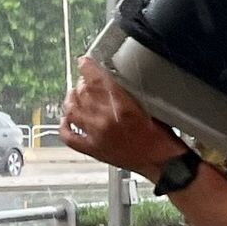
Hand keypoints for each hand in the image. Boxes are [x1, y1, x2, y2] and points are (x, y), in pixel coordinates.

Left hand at [61, 56, 188, 178]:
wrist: (162, 163)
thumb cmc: (160, 137)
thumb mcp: (148, 106)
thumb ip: (126, 93)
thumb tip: (109, 81)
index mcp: (122, 107)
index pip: (97, 80)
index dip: (87, 67)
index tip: (84, 62)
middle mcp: (105, 120)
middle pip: (83, 93)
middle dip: (82, 83)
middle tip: (85, 81)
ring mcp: (96, 136)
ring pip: (72, 110)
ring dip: (71, 99)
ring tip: (74, 95)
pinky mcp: (92, 150)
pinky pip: (69, 137)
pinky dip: (64, 126)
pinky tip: (66, 118)